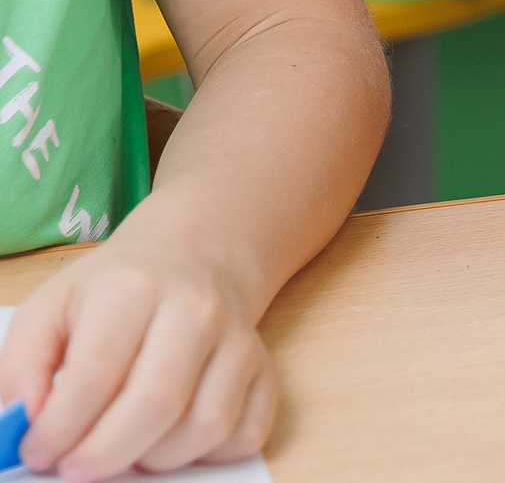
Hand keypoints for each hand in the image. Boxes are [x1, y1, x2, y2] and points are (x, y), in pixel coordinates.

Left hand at [0, 230, 276, 479]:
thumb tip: (17, 417)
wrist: (195, 256)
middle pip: (157, 403)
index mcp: (133, 288)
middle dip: (104, 455)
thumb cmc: (115, 291)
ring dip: (154, 459)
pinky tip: (172, 440)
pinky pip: (248, 433)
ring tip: (123, 449)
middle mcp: (196, 309)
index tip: (37, 452)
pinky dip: (207, 454)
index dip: (58, 430)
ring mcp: (239, 339)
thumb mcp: (52, 306)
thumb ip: (20, 362)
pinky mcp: (265, 367)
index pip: (94, 376)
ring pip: (206, 426)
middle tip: (74, 470)